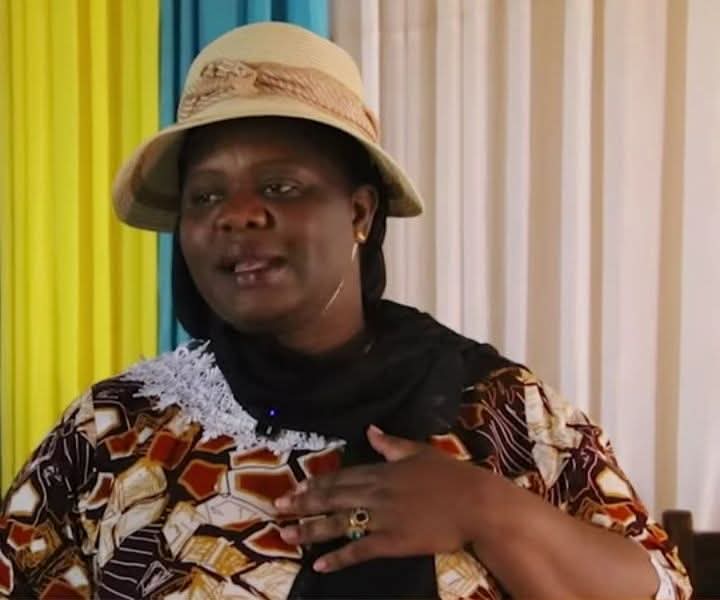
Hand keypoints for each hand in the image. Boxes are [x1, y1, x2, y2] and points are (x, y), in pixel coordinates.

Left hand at [274, 425, 487, 572]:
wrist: (476, 504)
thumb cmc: (451, 476)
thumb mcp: (420, 452)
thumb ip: (391, 443)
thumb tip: (370, 430)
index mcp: (381, 470)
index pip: (341, 476)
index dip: (316, 483)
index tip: (295, 487)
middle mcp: (375, 493)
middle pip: (332, 498)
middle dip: (302, 503)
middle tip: (277, 508)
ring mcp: (381, 518)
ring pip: (337, 524)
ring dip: (309, 529)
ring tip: (286, 535)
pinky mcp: (391, 542)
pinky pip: (358, 550)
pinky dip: (338, 558)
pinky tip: (319, 564)